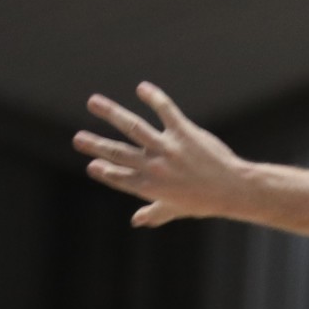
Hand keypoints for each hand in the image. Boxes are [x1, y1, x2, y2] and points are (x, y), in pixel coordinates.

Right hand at [75, 82, 248, 227]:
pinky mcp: (183, 132)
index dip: (104, 171)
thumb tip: (136, 221)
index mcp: (150, 187)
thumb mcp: (175, 210)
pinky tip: (141, 88)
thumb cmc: (203, 202)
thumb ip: (154, 213)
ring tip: (93, 102)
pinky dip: (153, 97)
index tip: (91, 164)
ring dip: (111, 113)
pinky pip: (165, 110)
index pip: (120, 178)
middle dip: (95, 145)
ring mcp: (167, 148)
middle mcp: (154, 167)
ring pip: (133, 127)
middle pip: (118, 153)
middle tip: (77, 138)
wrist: (231, 190)